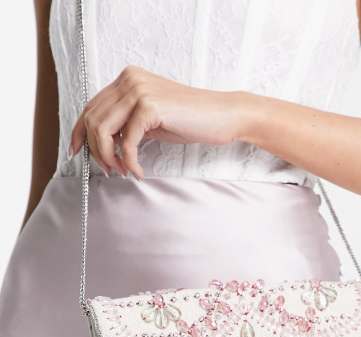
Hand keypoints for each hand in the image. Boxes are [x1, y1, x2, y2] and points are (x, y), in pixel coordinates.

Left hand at [69, 65, 248, 179]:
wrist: (222, 115)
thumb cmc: (191, 119)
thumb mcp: (151, 118)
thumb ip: (127, 122)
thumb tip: (103, 143)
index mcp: (128, 78)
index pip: (91, 106)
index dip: (78, 131)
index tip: (76, 152)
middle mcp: (129, 79)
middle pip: (92, 119)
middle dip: (95, 151)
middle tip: (108, 170)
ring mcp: (138, 91)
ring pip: (103, 131)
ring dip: (108, 158)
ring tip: (122, 171)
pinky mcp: (150, 107)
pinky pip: (126, 143)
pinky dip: (129, 162)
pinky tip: (138, 172)